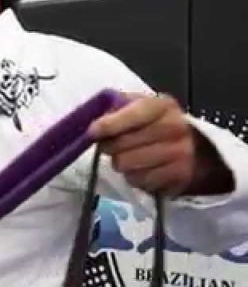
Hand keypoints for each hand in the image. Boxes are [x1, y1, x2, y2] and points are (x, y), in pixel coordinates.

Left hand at [89, 93, 232, 196]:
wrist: (195, 147)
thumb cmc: (156, 123)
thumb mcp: (140, 106)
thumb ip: (116, 108)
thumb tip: (93, 124)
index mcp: (162, 105)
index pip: (133, 115)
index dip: (109, 124)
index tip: (92, 131)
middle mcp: (175, 127)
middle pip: (122, 144)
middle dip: (110, 147)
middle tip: (113, 146)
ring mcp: (179, 153)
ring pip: (126, 165)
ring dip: (121, 163)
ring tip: (130, 156)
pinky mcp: (178, 176)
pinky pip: (139, 181)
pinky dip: (135, 177)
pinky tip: (143, 168)